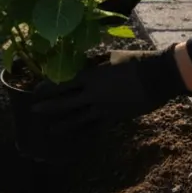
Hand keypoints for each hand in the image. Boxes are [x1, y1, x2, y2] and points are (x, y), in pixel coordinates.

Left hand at [31, 46, 191, 134]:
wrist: (157, 77)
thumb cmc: (134, 61)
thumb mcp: (109, 57)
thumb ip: (92, 62)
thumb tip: (79, 64)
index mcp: (90, 76)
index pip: (62, 84)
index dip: (48, 88)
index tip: (36, 92)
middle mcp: (92, 94)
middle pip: (65, 103)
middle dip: (48, 107)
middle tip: (34, 111)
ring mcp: (103, 108)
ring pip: (77, 119)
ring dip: (63, 124)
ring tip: (51, 130)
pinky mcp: (114, 117)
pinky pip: (95, 126)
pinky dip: (85, 131)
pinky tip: (77, 136)